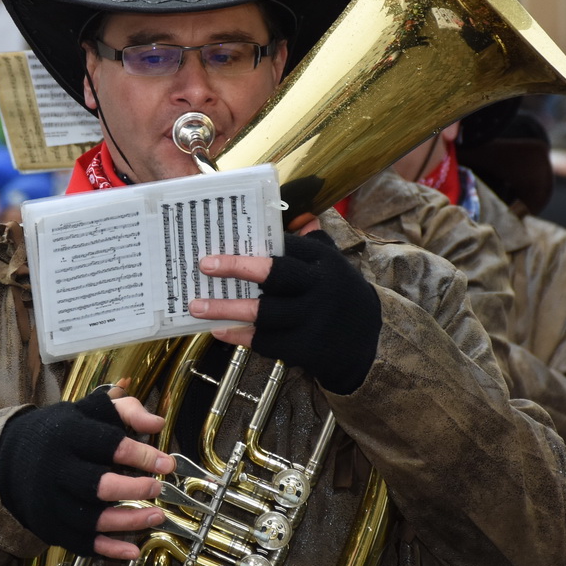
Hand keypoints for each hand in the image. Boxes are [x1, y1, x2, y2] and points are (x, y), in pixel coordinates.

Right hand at [0, 390, 171, 559]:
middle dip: (135, 489)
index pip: (109, 445)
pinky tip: (133, 550)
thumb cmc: (61, 433)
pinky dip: (108, 550)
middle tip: (158, 488)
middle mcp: (55, 469)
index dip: (142, 455)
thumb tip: (157, 422)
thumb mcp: (90, 410)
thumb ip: (125, 410)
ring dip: (129, 521)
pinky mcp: (48, 526)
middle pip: (99, 486)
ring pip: (93, 519)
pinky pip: (81, 544)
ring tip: (156, 516)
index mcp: (67, 434)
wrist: (10, 459)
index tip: (167, 464)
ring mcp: (50, 502)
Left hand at [189, 230, 381, 394]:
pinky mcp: (309, 348)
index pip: (286, 246)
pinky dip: (241, 336)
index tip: (221, 241)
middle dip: (237, 267)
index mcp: (325, 262)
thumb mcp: (334, 267)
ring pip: (265, 312)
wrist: (369, 343)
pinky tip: (220, 330)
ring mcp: (315, 319)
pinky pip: (268, 342)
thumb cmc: (338, 298)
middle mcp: (321, 287)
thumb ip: (315, 244)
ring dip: (227, 310)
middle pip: (276, 273)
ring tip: (197, 306)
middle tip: (204, 264)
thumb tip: (301, 217)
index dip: (253, 244)